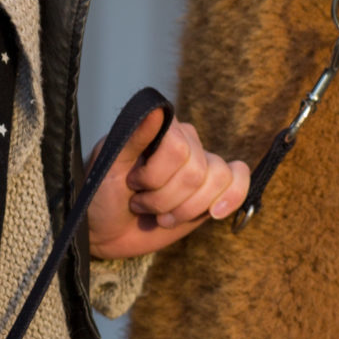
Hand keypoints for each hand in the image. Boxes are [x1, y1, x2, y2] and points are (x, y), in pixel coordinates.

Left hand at [86, 109, 250, 258]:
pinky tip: (213, 212)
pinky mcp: (211, 192)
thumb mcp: (109, 166)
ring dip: (184, 209)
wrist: (103, 229)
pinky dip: (231, 197)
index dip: (155, 176)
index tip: (132, 185)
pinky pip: (238, 183)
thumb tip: (156, 109)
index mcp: (162, 130)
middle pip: (197, 171)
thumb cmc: (99, 195)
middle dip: (165, 199)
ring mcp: (201, 166)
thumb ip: (135, 137)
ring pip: (218, 181)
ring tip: (161, 216)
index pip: (178, 149)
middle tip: (140, 204)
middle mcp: (186, 143)